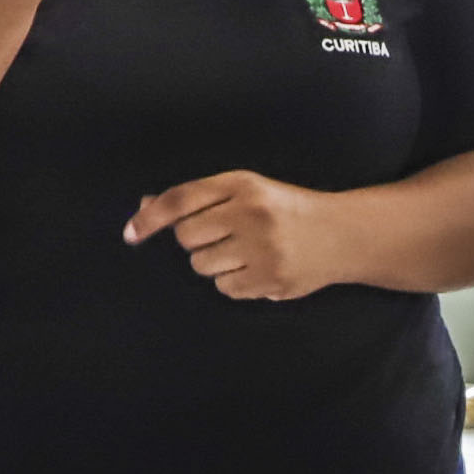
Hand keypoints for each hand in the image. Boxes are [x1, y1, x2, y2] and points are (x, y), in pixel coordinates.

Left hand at [126, 171, 353, 301]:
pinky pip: (225, 288)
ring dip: (215, 263)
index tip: (131, 234)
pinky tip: (258, 269)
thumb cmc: (286, 210)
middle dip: (197, 241)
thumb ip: (198, 199)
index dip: (150, 218)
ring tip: (246, 253)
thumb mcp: (247, 192)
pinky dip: (235, 283)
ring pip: (203, 266)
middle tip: (225, 236)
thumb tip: (145, 207)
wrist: (343, 234)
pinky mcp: (272, 278)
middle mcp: (251, 213)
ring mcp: (263, 248)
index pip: (181, 199)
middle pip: (187, 237)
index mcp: (243, 184)